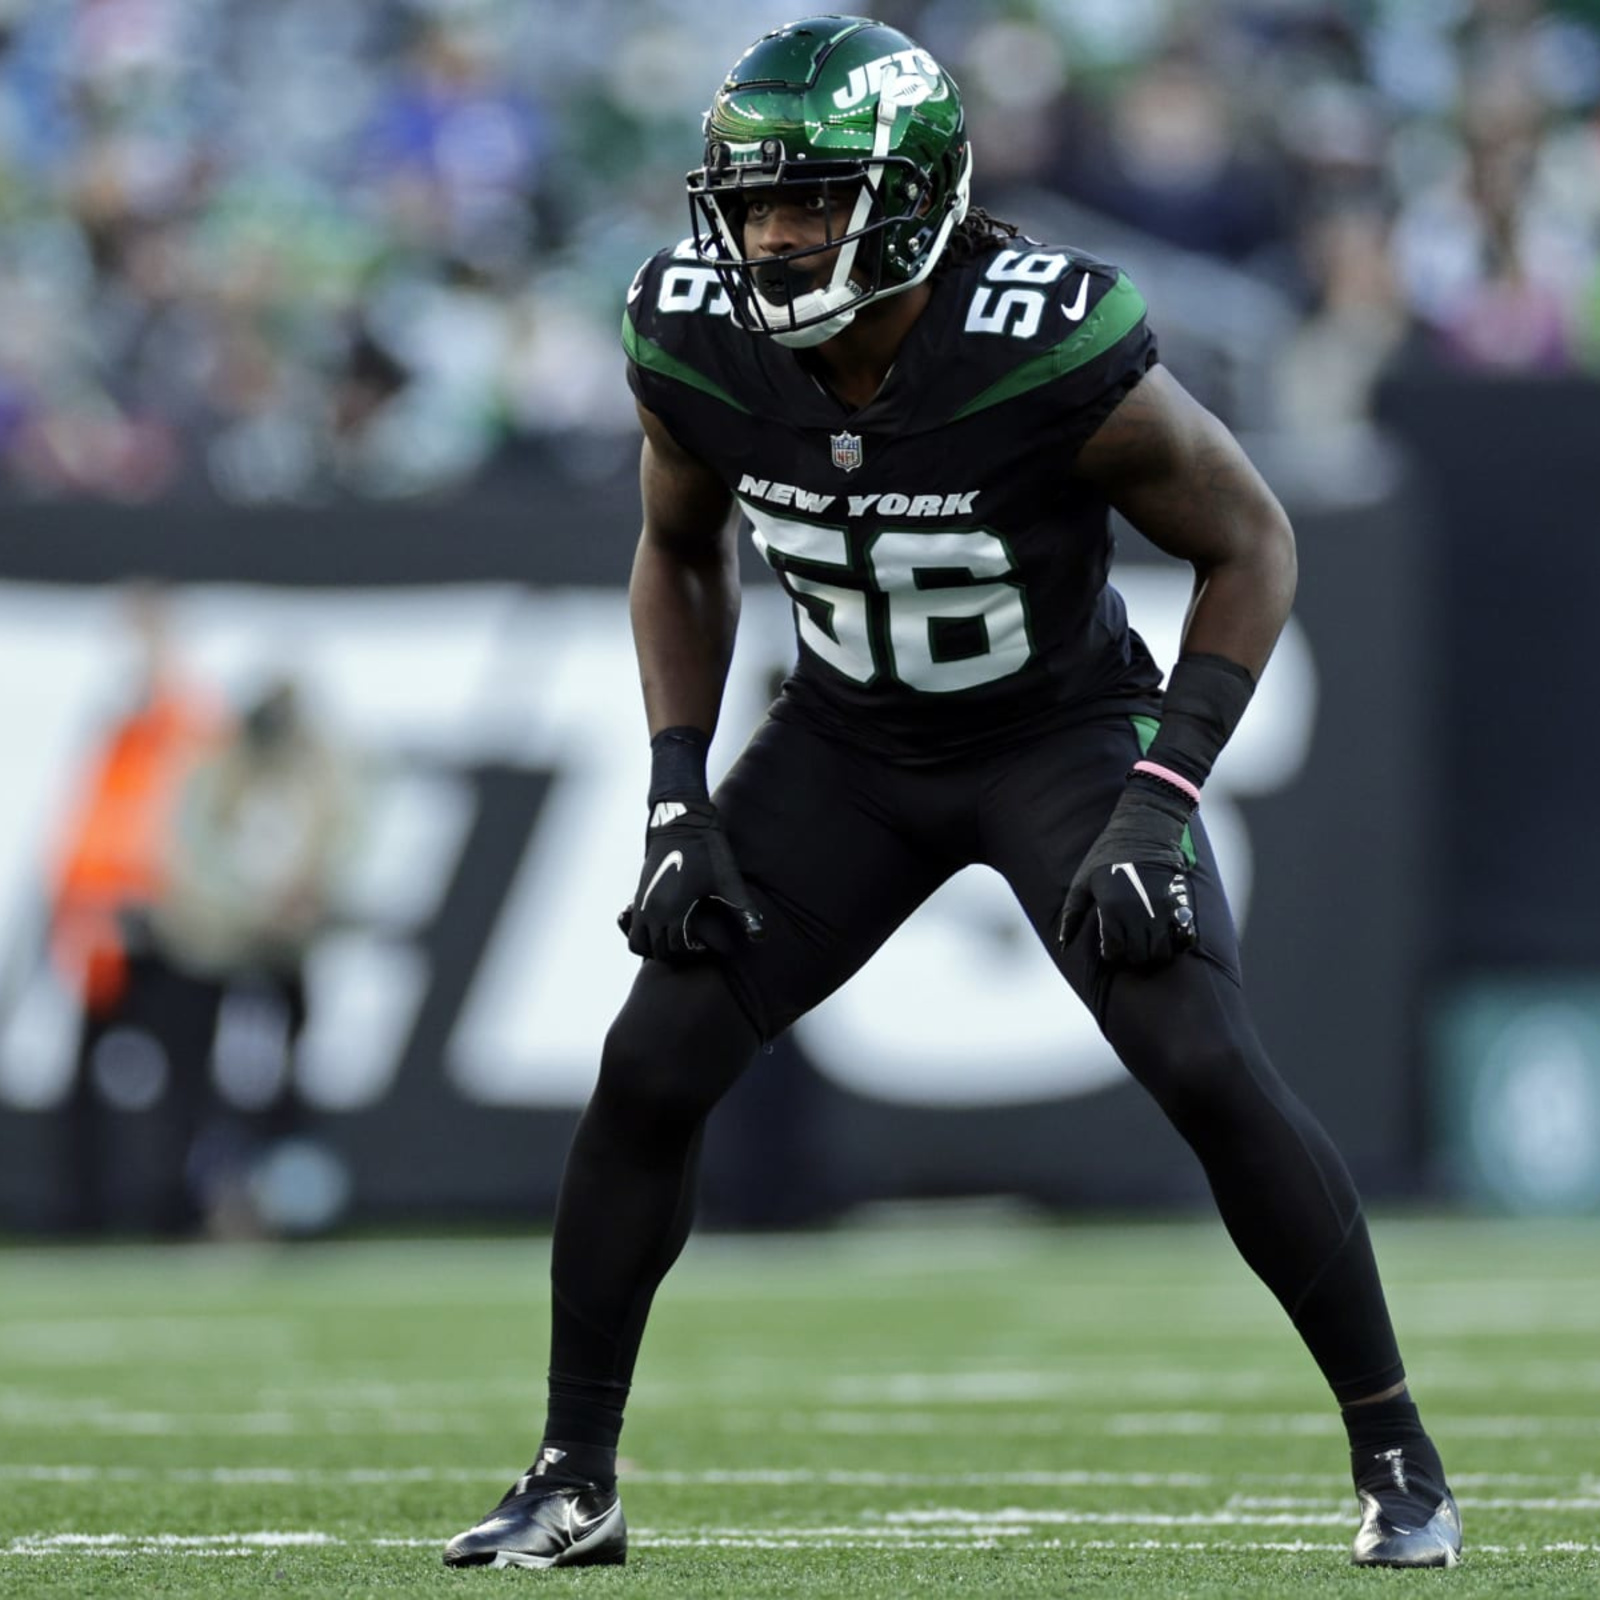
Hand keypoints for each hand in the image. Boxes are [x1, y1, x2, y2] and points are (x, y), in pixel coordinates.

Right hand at [617, 800, 764, 959]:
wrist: (681, 820)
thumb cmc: (708, 850)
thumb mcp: (729, 881)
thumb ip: (744, 911)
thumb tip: (760, 937)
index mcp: (674, 910)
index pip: (677, 950)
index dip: (693, 952)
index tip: (706, 944)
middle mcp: (653, 909)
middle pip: (657, 951)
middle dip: (675, 954)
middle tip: (694, 944)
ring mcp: (642, 902)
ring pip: (638, 943)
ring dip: (654, 948)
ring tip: (676, 939)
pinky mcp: (639, 893)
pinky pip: (632, 927)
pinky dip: (644, 934)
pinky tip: (665, 925)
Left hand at [1056, 777, 1197, 968]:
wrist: (1144, 829)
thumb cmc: (1107, 856)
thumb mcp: (1083, 882)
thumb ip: (1071, 914)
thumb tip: (1063, 943)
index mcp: (1112, 909)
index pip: (1114, 952)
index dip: (1110, 953)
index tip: (1109, 945)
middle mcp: (1138, 913)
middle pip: (1139, 956)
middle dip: (1132, 955)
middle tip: (1128, 944)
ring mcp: (1162, 910)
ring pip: (1162, 952)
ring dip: (1154, 952)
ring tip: (1146, 941)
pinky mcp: (1180, 904)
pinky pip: (1185, 938)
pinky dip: (1178, 944)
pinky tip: (1167, 935)